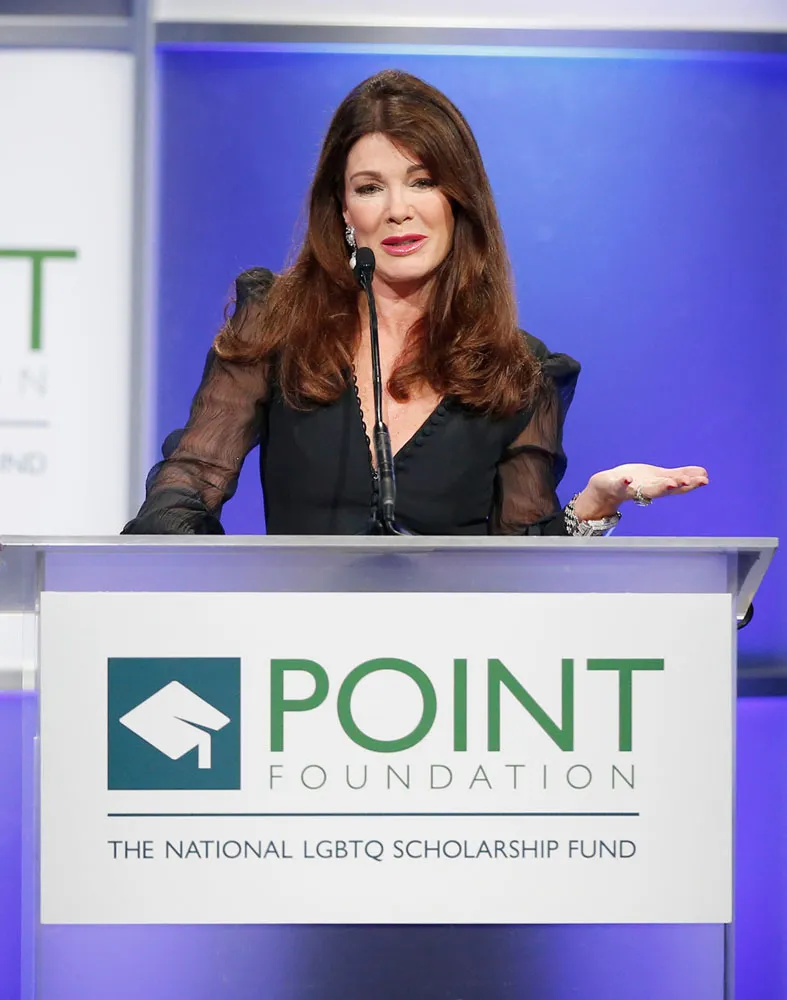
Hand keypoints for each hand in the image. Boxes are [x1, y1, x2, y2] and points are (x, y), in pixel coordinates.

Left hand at [572, 464, 708, 519]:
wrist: (607, 489)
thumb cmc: (635, 483)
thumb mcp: (660, 478)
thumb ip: (680, 476)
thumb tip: (704, 474)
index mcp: (659, 486)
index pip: (677, 486)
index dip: (690, 483)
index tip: (704, 480)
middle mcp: (647, 490)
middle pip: (665, 489)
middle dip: (678, 486)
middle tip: (691, 482)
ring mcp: (631, 489)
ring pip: (647, 490)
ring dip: (659, 487)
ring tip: (671, 483)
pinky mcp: (615, 486)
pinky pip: (619, 485)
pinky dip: (624, 483)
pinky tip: (628, 478)